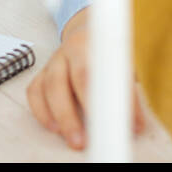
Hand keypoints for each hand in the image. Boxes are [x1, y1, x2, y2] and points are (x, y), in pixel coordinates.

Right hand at [26, 7, 146, 148]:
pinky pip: (35, 92)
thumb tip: (136, 122)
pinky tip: (54, 128)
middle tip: (94, 136)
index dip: (110, 97)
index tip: (121, 120)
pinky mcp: (43, 74)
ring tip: (74, 138)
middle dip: (83, 110)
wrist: (87, 33)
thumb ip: (126, 87)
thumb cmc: (107, 52)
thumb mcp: (122, 61)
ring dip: (62, 116)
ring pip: (50, 87)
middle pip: (73, 79)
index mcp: (94, 42)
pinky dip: (42, 111)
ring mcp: (54, 61)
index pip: (101, 70)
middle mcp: (70, 50)